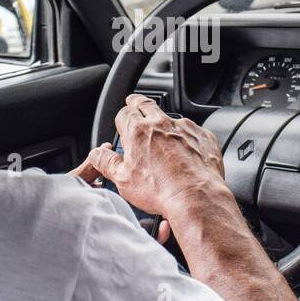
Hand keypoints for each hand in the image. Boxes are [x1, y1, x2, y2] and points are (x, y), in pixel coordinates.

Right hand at [84, 95, 232, 224]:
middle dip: (138, 103)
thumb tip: (97, 154)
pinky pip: (192, 131)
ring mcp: (184, 128)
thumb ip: (106, 162)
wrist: (196, 197)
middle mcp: (161, 124)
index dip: (122, 117)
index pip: (124, 113)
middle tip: (135, 103)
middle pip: (146, 104)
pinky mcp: (203, 136)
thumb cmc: (160, 190)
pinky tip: (185, 153)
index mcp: (137, 132)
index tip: (122, 120)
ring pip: (170, 118)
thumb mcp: (123, 180)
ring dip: (165, 124)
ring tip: (163, 137)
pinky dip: (187, 138)